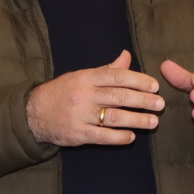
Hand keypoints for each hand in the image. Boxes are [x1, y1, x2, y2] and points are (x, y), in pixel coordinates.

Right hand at [25, 51, 163, 146]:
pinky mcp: (77, 134)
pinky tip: (131, 137)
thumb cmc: (62, 92)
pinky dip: (118, 137)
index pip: (116, 76)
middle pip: (118, 96)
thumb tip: (127, 56)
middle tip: (160, 104)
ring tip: (153, 122)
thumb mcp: (81, 76)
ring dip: (136, 120)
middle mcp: (84, 94)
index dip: (137, 80)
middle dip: (142, 100)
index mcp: (86, 77)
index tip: (154, 86)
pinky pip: (101, 136)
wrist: (33, 113)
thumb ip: (106, 69)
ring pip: (113, 117)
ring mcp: (80, 115)